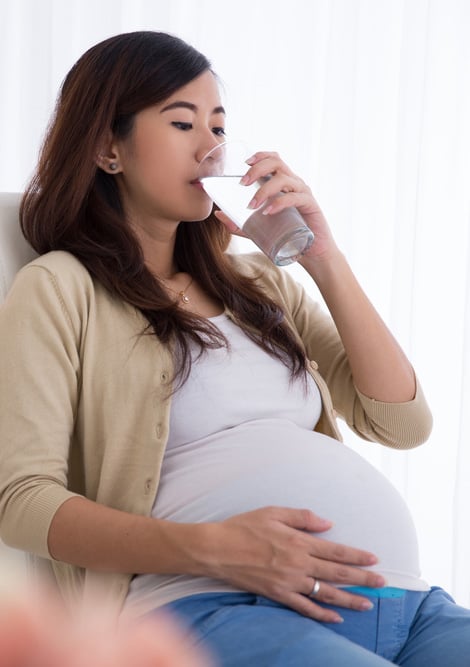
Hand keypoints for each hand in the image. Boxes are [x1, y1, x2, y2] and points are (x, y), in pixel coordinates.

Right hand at [205, 506, 383, 623]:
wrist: (217, 549)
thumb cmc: (244, 527)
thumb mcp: (273, 512)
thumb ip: (302, 517)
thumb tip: (328, 524)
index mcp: (298, 541)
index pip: (335, 551)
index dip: (357, 556)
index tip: (374, 559)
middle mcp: (298, 564)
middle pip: (337, 574)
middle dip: (362, 579)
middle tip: (382, 583)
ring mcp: (288, 582)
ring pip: (325, 594)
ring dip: (349, 599)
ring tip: (368, 603)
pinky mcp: (278, 595)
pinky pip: (305, 608)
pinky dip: (322, 613)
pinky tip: (336, 617)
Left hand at [214, 151, 338, 262]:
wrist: (312, 253)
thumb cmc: (287, 236)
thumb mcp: (260, 229)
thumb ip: (240, 223)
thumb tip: (218, 214)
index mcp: (283, 183)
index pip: (274, 159)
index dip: (259, 155)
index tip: (244, 163)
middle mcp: (294, 184)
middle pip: (277, 163)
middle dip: (257, 169)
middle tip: (242, 184)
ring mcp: (303, 193)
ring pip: (284, 179)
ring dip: (264, 189)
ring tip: (252, 205)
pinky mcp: (311, 206)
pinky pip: (295, 198)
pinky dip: (280, 202)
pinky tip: (268, 211)